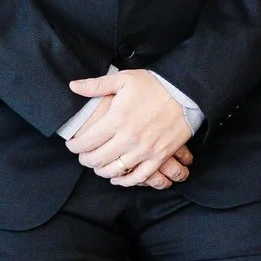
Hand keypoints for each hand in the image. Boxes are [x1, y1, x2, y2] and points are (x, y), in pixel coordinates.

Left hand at [65, 69, 194, 187]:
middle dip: (85, 159)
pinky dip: (125, 181)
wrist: (188, 93)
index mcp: (117, 119)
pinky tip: (118, 177)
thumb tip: (73, 86)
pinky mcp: (159, 156)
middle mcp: (128, 138)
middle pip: (97, 159)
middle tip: (83, 155)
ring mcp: (144, 149)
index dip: (74, 146)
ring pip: (114, 170)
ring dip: (102, 170)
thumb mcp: (124, 79)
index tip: (72, 145)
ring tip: (99, 165)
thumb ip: (96, 85)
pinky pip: (138, 177)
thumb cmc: (155, 85)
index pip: (86, 141)